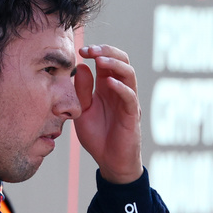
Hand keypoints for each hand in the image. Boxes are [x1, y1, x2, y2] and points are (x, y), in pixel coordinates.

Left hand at [73, 44, 142, 183]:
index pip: (107, 60)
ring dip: (115, 64)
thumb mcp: (83, 111)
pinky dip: (121, 88)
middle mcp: (119, 90)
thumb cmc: (97, 136)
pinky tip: (109, 83)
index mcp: (107, 87)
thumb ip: (81, 91)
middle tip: (91, 50)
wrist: (110, 162)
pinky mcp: (132, 116)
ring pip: (129, 75)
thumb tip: (81, 67)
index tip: (80, 50)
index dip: (96, 51)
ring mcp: (128, 102)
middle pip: (122, 61)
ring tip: (100, 60)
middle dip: (107, 51)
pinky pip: (130, 97)